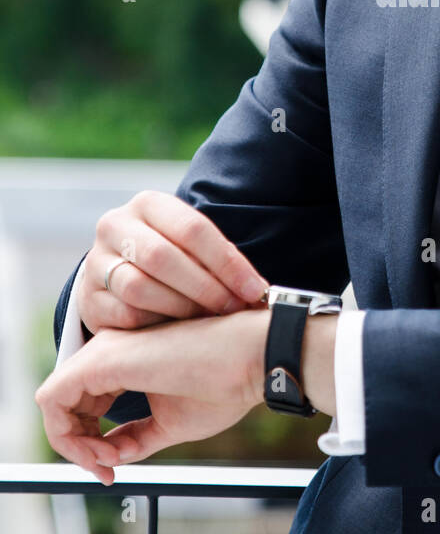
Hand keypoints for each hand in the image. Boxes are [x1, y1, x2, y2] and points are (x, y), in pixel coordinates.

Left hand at [36, 309, 270, 484]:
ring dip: (73, 444)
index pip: (82, 405)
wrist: (251, 359)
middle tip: (109, 470)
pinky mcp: (100, 361)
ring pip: (52, 404)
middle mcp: (106, 351)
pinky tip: (103, 452)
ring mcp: (102, 352)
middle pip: (63, 406)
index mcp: (123, 361)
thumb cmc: (223, 384)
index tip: (115, 468)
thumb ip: (135, 437)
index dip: (89, 443)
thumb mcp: (168, 422)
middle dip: (79, 448)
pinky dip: (67, 436)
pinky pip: (53, 401)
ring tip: (109, 462)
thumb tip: (112, 457)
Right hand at [77, 190, 268, 334]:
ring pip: (140, 287)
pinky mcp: (87, 298)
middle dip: (205, 287)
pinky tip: (176, 329)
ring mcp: (95, 261)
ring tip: (207, 319)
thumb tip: (257, 291)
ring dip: (181, 308)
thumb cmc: (170, 258)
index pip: (192, 228)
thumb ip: (218, 259)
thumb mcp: (190, 246)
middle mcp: (115, 225)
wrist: (116, 275)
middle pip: (163, 257)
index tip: (255, 290)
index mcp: (148, 204)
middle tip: (232, 308)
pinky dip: (156, 324)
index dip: (228, 262)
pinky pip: (125, 315)